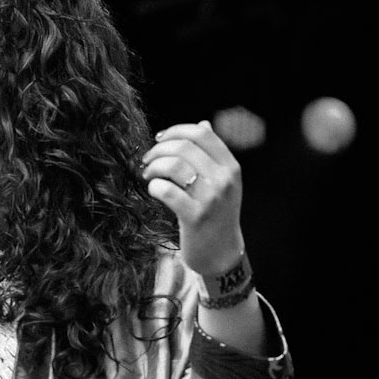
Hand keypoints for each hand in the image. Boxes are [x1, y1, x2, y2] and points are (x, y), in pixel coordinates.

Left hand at [140, 121, 244, 278]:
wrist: (221, 254)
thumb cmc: (217, 214)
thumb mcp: (223, 183)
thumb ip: (213, 155)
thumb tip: (203, 124)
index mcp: (231, 167)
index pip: (202, 133)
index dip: (175, 131)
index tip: (159, 139)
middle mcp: (224, 180)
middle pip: (184, 147)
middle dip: (158, 149)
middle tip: (147, 160)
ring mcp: (211, 198)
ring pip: (173, 166)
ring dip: (153, 167)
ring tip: (148, 176)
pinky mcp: (195, 217)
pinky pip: (166, 191)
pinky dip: (154, 186)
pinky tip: (154, 190)